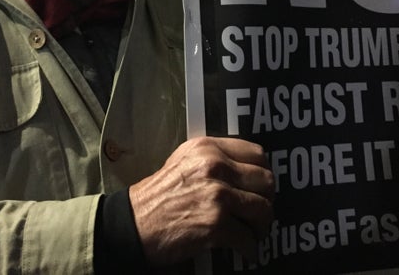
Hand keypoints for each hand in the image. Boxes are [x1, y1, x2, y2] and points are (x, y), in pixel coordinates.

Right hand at [128, 136, 274, 265]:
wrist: (133, 224)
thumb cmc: (158, 195)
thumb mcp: (184, 161)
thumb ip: (213, 159)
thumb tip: (246, 171)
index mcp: (207, 148)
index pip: (257, 153)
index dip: (263, 173)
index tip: (260, 187)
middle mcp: (214, 166)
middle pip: (266, 181)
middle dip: (266, 200)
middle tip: (258, 213)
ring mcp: (216, 195)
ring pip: (263, 210)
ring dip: (261, 226)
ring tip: (253, 232)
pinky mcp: (215, 224)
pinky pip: (248, 238)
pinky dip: (250, 249)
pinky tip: (244, 251)